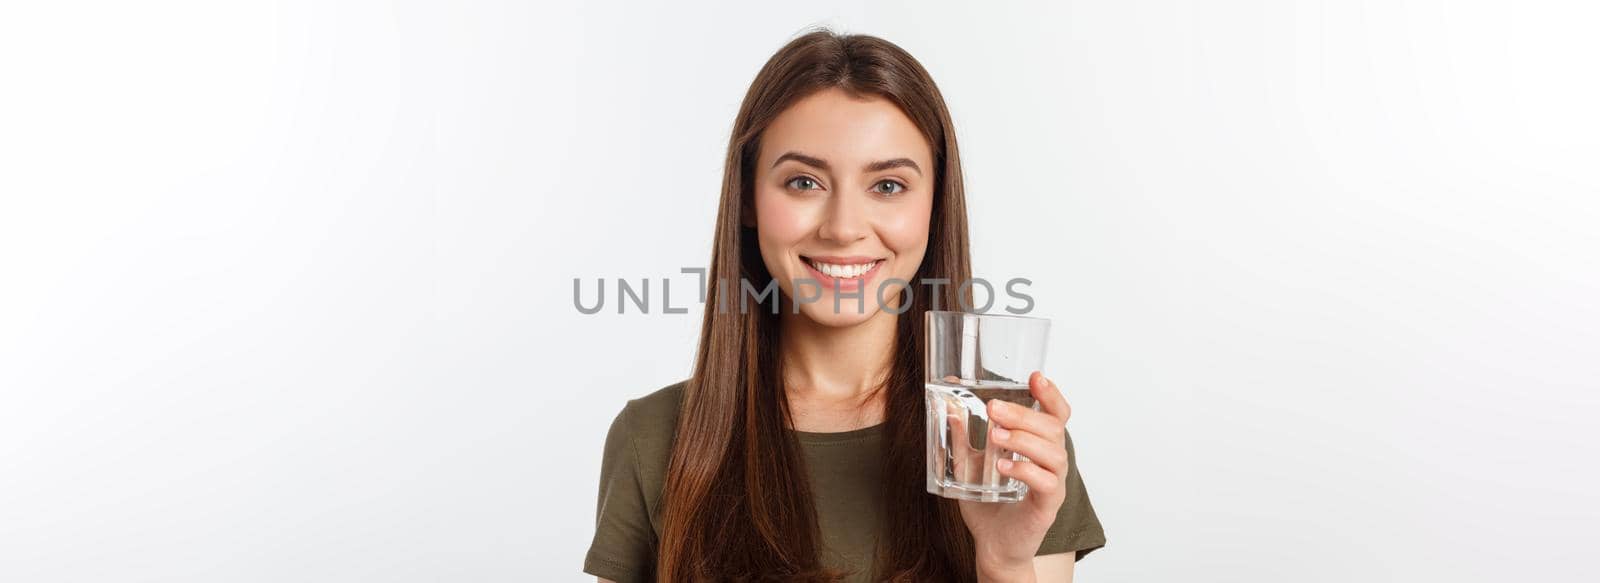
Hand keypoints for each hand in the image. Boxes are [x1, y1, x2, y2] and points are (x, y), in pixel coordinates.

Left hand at [957, 371, 1072, 581]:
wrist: (991, 544)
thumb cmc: (987, 502)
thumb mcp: (968, 464)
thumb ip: (961, 437)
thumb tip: (948, 405)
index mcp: (1039, 446)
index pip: (1056, 414)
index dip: (1051, 394)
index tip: (1036, 377)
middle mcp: (1051, 462)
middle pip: (1053, 428)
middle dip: (1024, 414)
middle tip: (995, 409)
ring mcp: (1053, 484)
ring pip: (1055, 453)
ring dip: (1024, 440)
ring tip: (996, 436)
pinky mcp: (1047, 507)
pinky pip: (1047, 483)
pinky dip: (1026, 470)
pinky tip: (1003, 465)